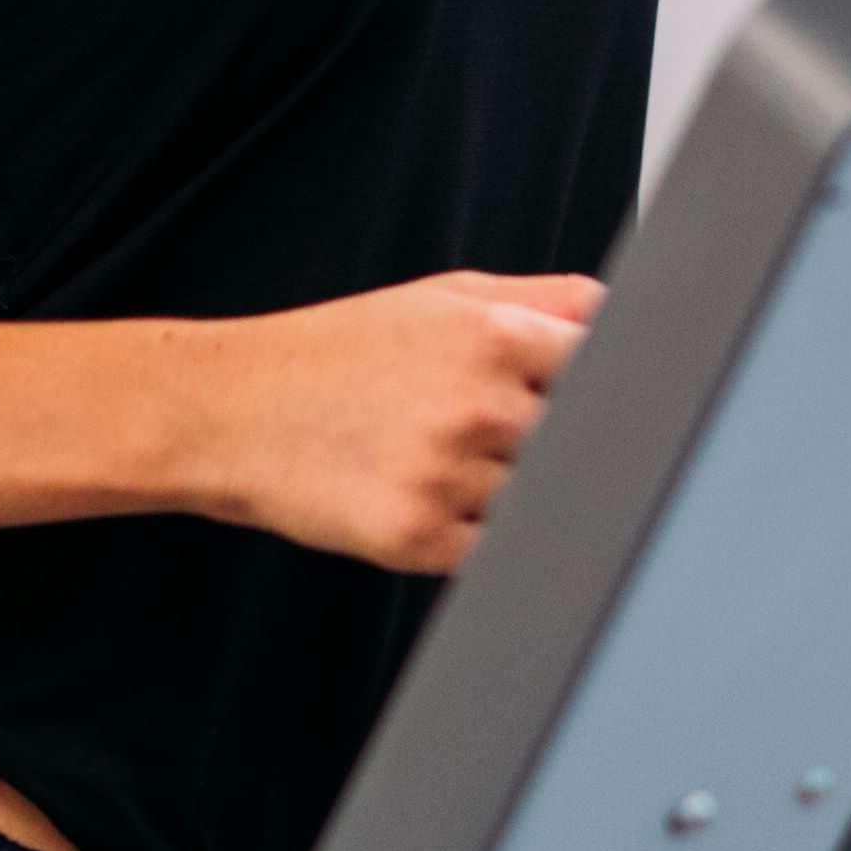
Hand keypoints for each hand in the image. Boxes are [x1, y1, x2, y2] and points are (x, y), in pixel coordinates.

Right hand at [186, 269, 606, 574]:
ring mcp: (450, 477)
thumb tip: (620, 308)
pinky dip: (480, 536)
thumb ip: (539, 299)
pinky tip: (438, 501)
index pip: (607, 368)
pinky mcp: (419, 539)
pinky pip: (494, 551)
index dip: (608, 386)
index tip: (601, 399)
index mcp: (492, 336)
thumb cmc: (338, 354)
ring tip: (452, 463)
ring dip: (515, 491)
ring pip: (539, 500)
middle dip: (557, 442)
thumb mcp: (440, 299)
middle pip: (584, 442)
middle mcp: (477, 405)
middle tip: (510, 436)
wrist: (231, 412)